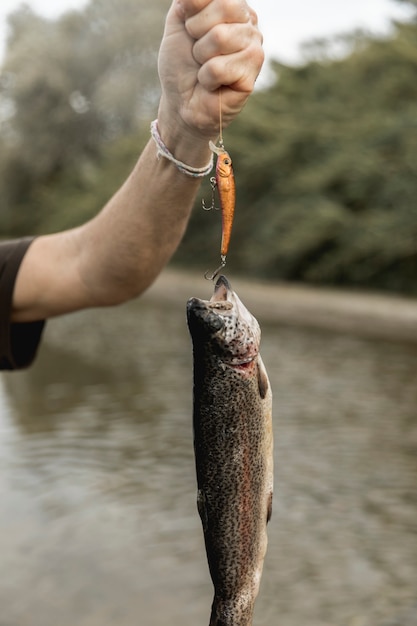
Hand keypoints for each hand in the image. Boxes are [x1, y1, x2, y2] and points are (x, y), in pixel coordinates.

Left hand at [157, 0, 263, 143]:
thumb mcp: (179, 21)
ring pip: (221, 37)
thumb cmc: (181, 63)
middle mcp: (250, 25)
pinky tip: (213, 85)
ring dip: (201, 56)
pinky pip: (218, 67)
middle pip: (226, 6)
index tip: (190, 28)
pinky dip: (206, 78)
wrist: (181, 101)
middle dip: (198, 30)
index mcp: (235, 7)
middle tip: (197, 51)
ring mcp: (254, 50)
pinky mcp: (251, 76)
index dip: (194, 9)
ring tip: (205, 68)